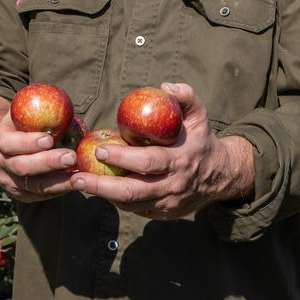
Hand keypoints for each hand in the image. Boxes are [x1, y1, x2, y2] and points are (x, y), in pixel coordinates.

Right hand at [0, 110, 79, 201]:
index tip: (49, 139)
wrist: (5, 145)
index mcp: (0, 139)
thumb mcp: (25, 112)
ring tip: (80, 176)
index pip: (10, 143)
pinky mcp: (22, 195)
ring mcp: (10, 182)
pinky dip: (60, 190)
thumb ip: (41, 112)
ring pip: (34, 186)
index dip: (29, 142)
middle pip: (22, 167)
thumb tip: (67, 114)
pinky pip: (42, 195)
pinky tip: (76, 183)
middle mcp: (1, 163)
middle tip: (71, 157)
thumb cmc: (22, 123)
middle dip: (48, 163)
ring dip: (59, 182)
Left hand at [68, 82, 254, 218]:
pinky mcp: (163, 214)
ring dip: (103, 195)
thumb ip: (186, 96)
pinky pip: (135, 209)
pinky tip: (99, 189)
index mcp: (180, 160)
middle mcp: (173, 185)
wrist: (221, 176)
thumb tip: (165, 86)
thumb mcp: (199, 115)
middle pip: (132, 191)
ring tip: (79, 183)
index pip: (148, 162)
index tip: (100, 149)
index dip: (122, 158)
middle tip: (78, 176)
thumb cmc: (201, 140)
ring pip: (130, 204)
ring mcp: (167, 203)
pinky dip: (115, 201)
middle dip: (102, 185)